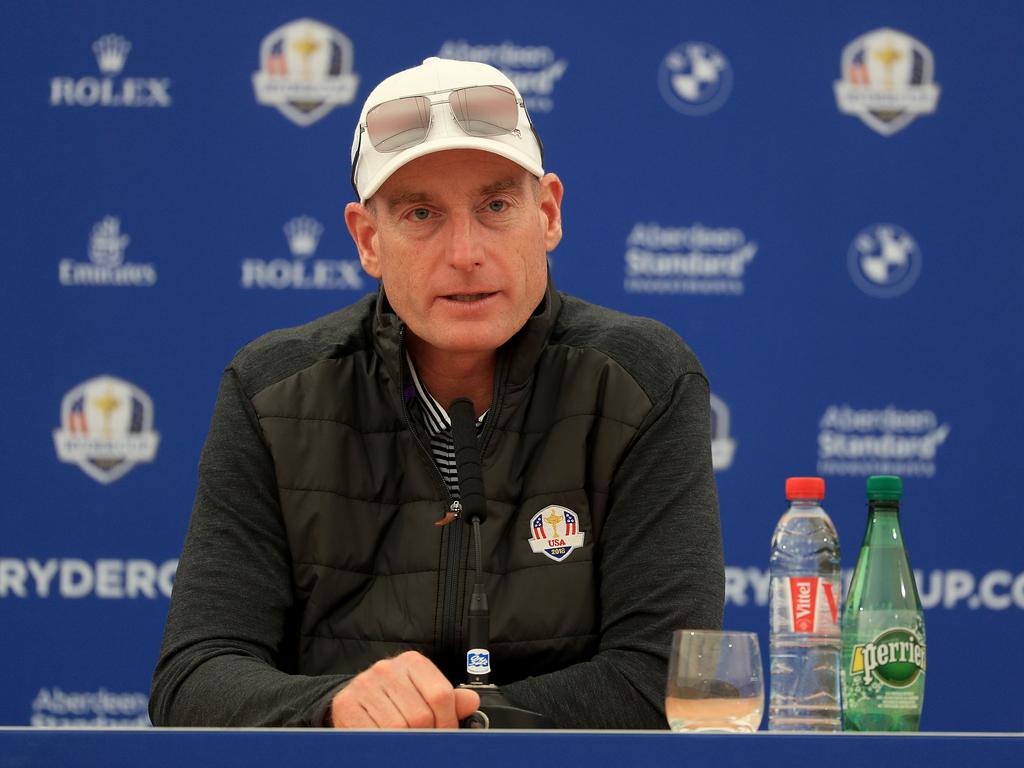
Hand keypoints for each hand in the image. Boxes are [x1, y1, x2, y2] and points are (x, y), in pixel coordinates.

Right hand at [329, 651, 480, 728]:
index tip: (445, 734)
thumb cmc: (396, 699)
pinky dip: (384, 745)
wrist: (356, 700)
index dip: (447, 722)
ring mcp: (365, 685)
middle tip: (424, 743)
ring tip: (405, 742)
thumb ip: (450, 699)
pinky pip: (373, 735)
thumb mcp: (424, 692)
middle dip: (426, 736)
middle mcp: (387, 669)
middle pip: (420, 716)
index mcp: (412, 662)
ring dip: (405, 743)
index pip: (441, 695)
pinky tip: (387, 742)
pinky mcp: (347, 704)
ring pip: (397, 728)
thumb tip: (471, 702)